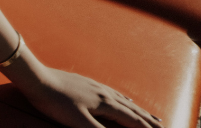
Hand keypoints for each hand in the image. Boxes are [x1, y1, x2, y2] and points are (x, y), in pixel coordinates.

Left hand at [15, 66, 162, 127]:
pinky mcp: (87, 84)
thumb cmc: (55, 102)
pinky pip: (112, 94)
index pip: (133, 120)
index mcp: (106, 104)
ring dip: (139, 111)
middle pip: (133, 110)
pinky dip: (124, 100)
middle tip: (164, 126)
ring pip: (124, 101)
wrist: (36, 79)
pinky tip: (122, 99)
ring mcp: (96, 87)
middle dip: (149, 121)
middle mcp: (105, 94)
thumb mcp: (79, 122)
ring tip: (151, 117)